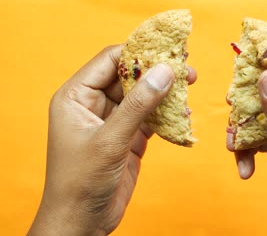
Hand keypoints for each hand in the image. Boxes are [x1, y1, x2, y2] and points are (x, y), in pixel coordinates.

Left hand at [28, 45, 196, 235]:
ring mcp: (112, 121)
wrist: (81, 222)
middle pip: (128, 76)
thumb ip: (138, 105)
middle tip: (186, 66)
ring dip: (164, 92)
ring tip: (190, 84)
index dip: (137, 52)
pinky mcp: (127, 137)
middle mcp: (93, 104)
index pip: (109, 61)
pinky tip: (183, 112)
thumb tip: (165, 71)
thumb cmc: (81, 181)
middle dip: (156, 71)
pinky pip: (149, 117)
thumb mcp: (110, 140)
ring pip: (142, 96)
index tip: (167, 47)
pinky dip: (166, 114)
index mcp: (76, 96)